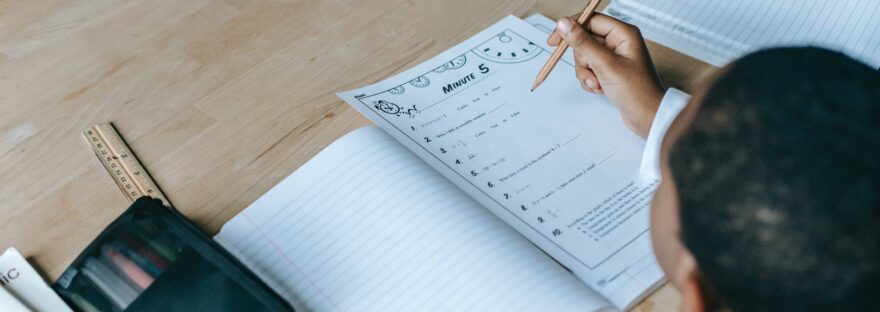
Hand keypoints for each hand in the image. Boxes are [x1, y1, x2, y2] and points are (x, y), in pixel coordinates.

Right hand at [547, 14, 663, 138]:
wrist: (647, 117)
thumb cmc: (636, 91)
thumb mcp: (605, 65)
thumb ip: (583, 43)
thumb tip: (564, 24)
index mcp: (623, 33)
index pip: (590, 20)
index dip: (570, 29)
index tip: (554, 41)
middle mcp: (618, 41)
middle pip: (584, 40)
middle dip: (583, 60)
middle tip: (592, 72)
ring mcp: (613, 56)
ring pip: (584, 57)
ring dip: (586, 73)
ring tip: (598, 84)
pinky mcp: (609, 69)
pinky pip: (588, 69)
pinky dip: (589, 80)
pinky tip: (600, 88)